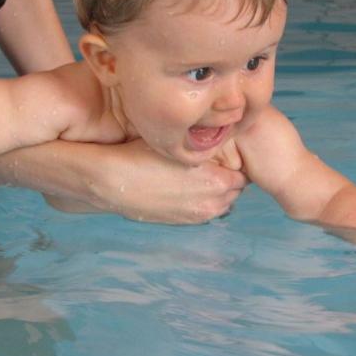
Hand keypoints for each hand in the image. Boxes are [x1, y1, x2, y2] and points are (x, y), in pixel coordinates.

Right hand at [47, 138, 247, 223]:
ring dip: (217, 190)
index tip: (224, 151)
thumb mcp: (179, 142)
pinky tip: (187, 186)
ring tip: (201, 174)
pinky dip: (203, 200)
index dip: (234, 160)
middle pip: (235, 189)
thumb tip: (221, 133)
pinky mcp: (184, 222)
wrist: (112, 182)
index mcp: (217, 180)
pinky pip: (206, 211)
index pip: (243, 171)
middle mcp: (212, 202)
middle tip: (215, 161)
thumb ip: (206, 143)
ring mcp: (198, 215)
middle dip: (228, 175)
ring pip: (223, 202)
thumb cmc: (142, 154)